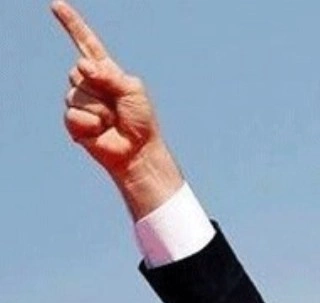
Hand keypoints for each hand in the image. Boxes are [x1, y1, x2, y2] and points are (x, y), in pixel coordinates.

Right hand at [52, 1, 182, 218]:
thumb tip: (81, 64)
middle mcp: (89, 83)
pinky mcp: (73, 121)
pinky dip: (90, 123)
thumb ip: (109, 74)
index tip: (57, 5)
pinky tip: (100, 131)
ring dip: (99, 110)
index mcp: (106, 71)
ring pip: (76, 94)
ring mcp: (79, 101)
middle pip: (79, 71)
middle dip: (101, 88)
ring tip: (112, 121)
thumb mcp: (132, 90)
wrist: (137, 150)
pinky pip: (73, 114)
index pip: (86, 43)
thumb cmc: (141, 121)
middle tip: (117, 107)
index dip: (71, 24)